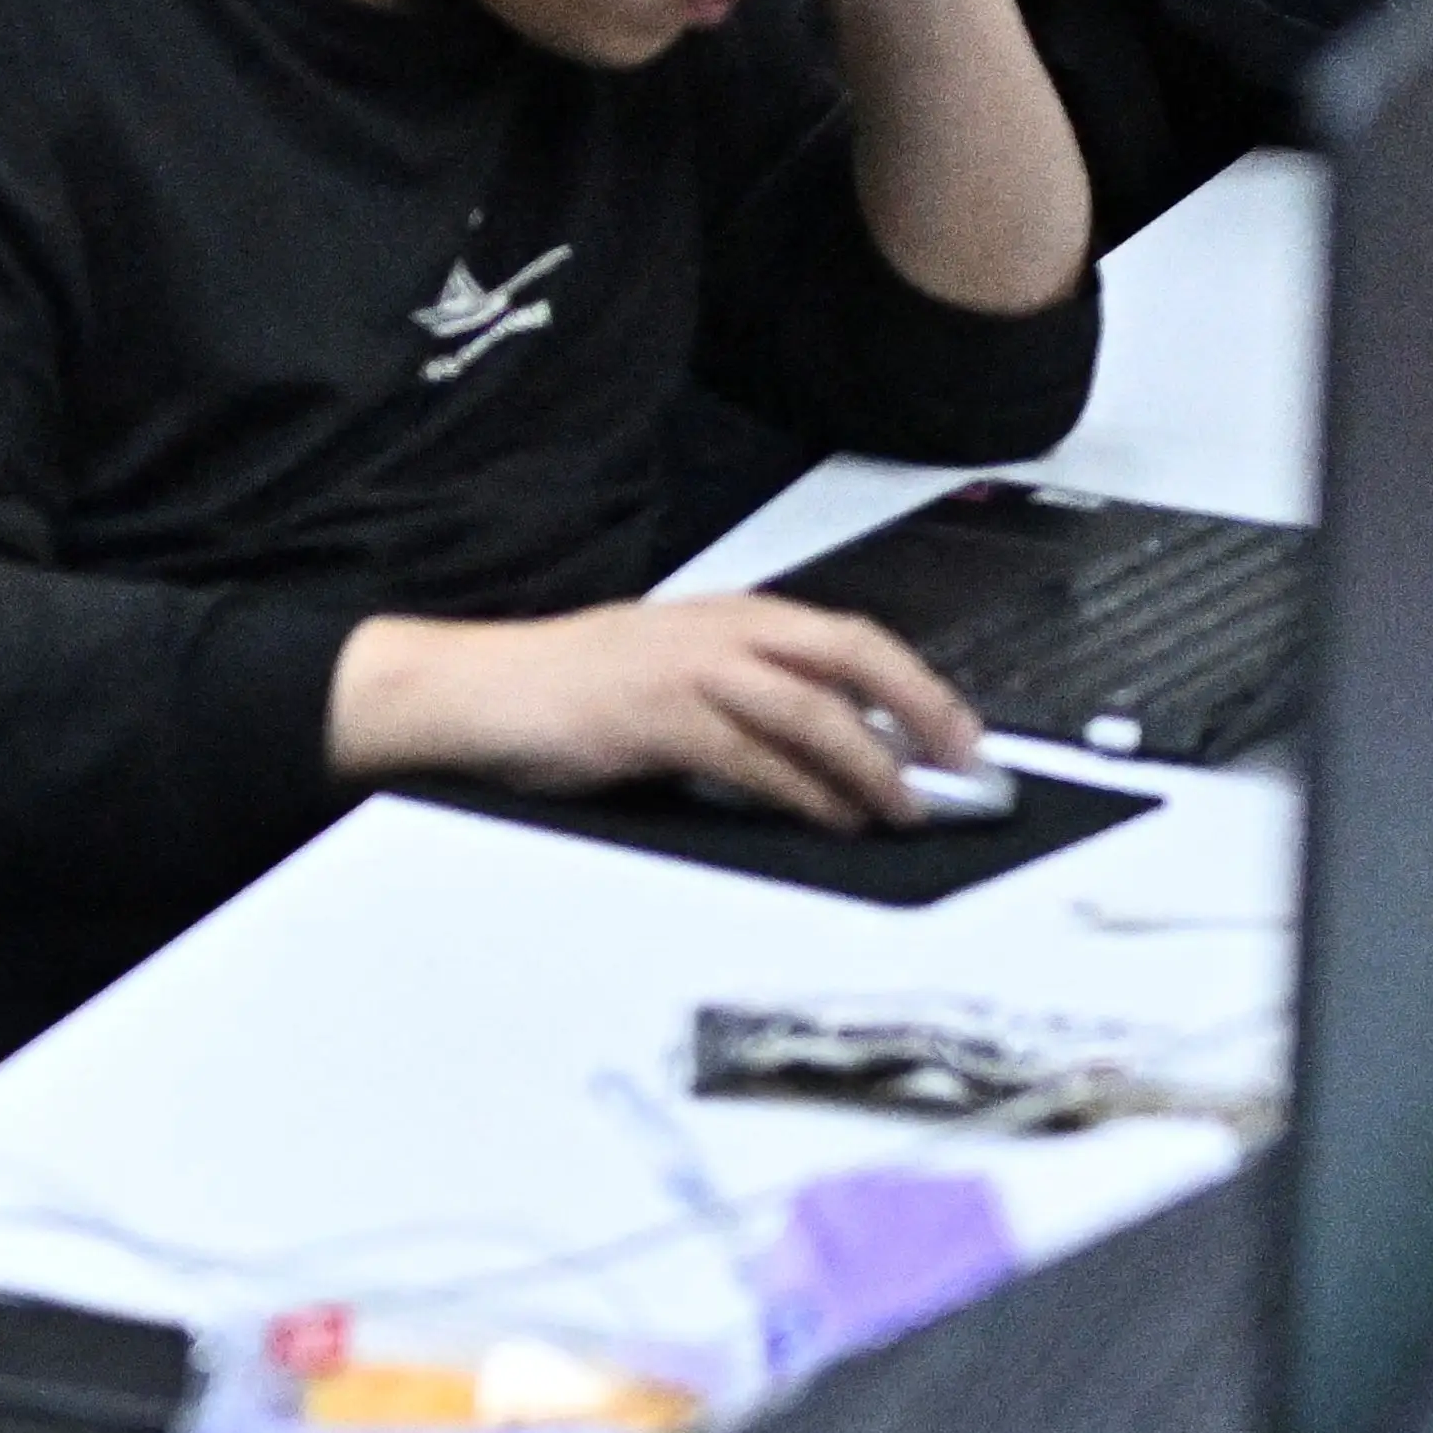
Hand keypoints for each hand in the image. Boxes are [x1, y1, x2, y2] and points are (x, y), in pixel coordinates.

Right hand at [331, 591, 987, 827]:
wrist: (469, 691)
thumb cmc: (560, 692)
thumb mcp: (665, 673)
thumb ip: (740, 694)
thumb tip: (828, 746)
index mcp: (726, 615)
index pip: (846, 635)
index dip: (915, 681)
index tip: (959, 731)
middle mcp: (717, 629)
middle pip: (848, 654)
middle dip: (919, 707)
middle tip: (962, 763)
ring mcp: (687, 669)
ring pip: (811, 709)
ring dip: (870, 764)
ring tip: (904, 809)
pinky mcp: (656, 717)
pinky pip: (754, 757)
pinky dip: (804, 791)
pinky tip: (831, 818)